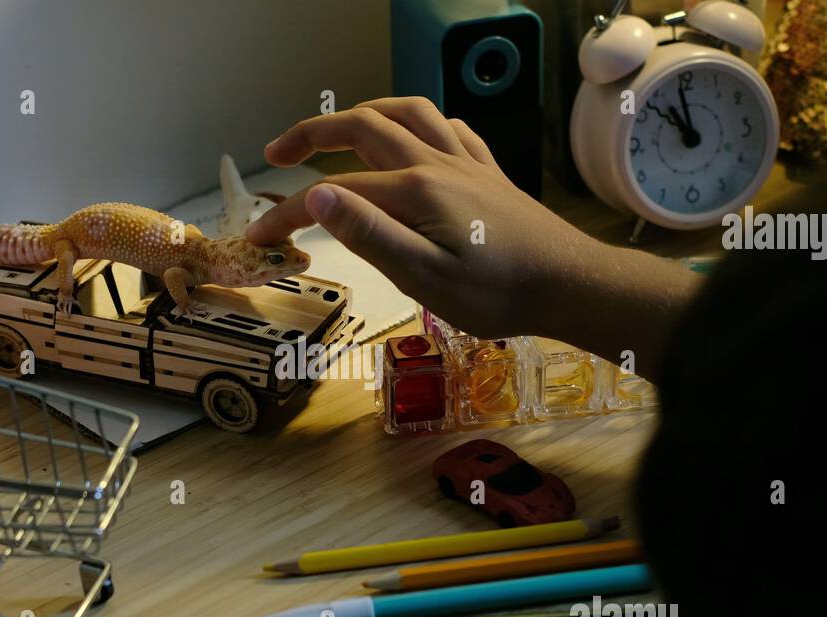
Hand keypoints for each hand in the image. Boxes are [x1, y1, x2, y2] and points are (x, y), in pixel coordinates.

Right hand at [244, 97, 608, 339]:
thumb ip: (369, 234)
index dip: (288, 212)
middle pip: (363, 128)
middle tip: (277, 155)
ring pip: (407, 113)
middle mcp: (437, 162)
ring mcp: (466, 163)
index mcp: (415, 190)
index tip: (257, 237)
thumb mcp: (425, 276)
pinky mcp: (488, 173)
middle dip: (313, 134)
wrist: (569, 284)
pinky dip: (419, 123)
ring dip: (364, 114)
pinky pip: (448, 128)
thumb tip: (316, 196)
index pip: (335, 192)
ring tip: (338, 130)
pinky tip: (414, 138)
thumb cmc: (498, 292)